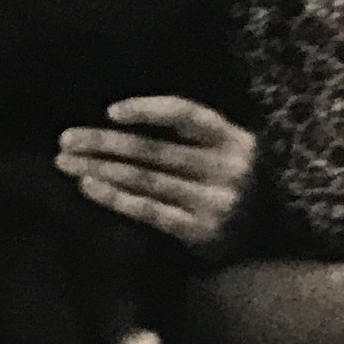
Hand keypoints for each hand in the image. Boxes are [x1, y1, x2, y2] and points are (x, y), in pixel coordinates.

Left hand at [57, 96, 257, 257]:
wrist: (280, 234)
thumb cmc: (239, 184)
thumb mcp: (229, 151)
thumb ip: (191, 137)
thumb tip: (121, 123)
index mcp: (233, 138)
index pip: (186, 114)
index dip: (147, 109)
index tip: (110, 112)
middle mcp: (225, 167)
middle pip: (154, 149)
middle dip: (104, 142)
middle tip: (65, 139)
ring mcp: (213, 201)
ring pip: (145, 179)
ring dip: (100, 168)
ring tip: (64, 161)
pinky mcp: (200, 231)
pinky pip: (149, 210)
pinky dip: (115, 197)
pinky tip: (87, 186)